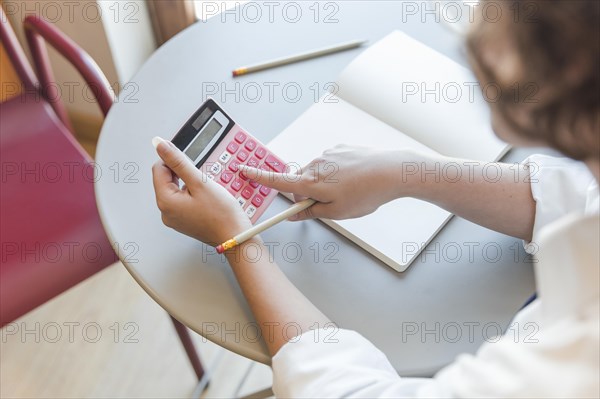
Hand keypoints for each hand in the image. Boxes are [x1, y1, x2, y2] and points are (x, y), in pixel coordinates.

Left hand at [151, 137, 251, 244]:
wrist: (235, 236)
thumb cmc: (221, 215)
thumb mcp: (200, 182)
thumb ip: (179, 162)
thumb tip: (161, 146)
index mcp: (166, 202)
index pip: (159, 169)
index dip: (172, 159)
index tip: (186, 156)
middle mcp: (166, 212)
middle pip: (166, 179)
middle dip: (182, 172)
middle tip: (200, 175)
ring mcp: (175, 218)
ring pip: (175, 189)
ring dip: (188, 182)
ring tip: (206, 188)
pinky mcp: (184, 220)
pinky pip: (183, 200)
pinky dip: (192, 193)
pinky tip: (205, 196)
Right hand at [239, 144, 418, 220]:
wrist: (392, 171)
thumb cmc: (367, 194)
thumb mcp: (338, 213)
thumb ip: (312, 212)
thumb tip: (297, 213)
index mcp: (311, 183)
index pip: (277, 180)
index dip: (258, 176)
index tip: (243, 170)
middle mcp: (316, 165)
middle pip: (299, 181)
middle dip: (307, 193)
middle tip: (329, 203)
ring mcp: (328, 154)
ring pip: (316, 172)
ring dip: (325, 182)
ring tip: (349, 190)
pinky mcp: (340, 148)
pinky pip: (330, 163)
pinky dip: (337, 172)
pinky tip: (354, 178)